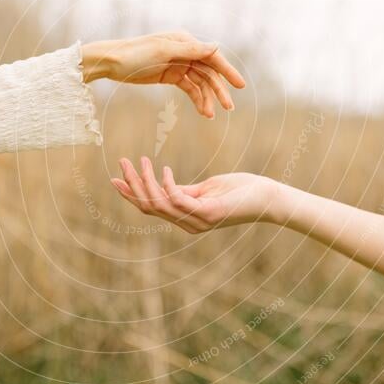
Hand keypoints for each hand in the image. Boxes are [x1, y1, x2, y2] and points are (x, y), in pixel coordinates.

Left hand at [81, 32, 244, 118]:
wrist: (111, 63)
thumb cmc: (134, 54)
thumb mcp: (162, 51)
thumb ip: (190, 50)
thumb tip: (215, 46)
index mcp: (185, 41)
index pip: (212, 56)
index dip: (227, 71)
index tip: (240, 85)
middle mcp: (185, 51)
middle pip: (208, 72)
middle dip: (219, 89)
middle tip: (229, 107)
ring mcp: (178, 64)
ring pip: (199, 83)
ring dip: (206, 98)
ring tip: (210, 115)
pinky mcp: (170, 75)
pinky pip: (188, 88)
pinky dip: (196, 99)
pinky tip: (202, 110)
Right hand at [110, 157, 279, 232]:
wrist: (268, 198)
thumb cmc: (240, 191)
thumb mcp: (207, 190)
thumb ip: (185, 191)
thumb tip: (163, 183)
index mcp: (185, 217)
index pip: (150, 208)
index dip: (131, 194)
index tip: (115, 178)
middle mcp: (188, 223)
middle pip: (149, 207)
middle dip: (132, 185)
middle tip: (121, 163)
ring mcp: (197, 220)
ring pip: (159, 204)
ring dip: (145, 181)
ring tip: (140, 160)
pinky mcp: (208, 213)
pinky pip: (178, 199)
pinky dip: (167, 184)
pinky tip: (164, 168)